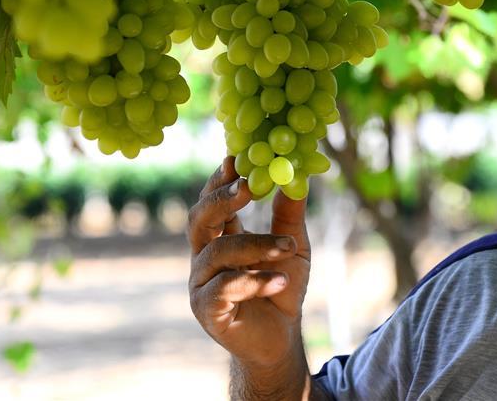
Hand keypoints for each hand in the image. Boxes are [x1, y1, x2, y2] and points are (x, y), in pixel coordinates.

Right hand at [188, 156, 311, 368]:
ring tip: (289, 247)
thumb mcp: (293, 245)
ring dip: (256, 245)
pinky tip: (280, 280)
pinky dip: (254, 281)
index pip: (212, 202)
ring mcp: (201, 284)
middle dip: (222, 199)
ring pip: (218, 253)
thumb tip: (297, 173)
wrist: (281, 338)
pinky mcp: (207, 311)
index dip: (219, 180)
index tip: (236, 158)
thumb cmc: (281, 286)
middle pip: (199, 220)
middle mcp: (203, 258)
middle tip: (249, 185)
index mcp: (219, 237)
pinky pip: (224, 288)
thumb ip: (290, 213)